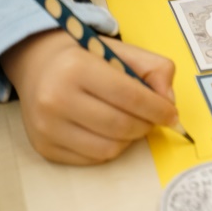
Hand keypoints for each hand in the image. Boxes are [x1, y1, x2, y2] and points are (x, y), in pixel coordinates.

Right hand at [1, 29, 178, 164]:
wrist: (39, 66)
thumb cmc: (87, 58)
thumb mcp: (122, 51)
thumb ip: (155, 69)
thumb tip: (168, 102)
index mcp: (76, 67)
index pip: (129, 96)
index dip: (158, 109)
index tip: (172, 114)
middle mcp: (55, 98)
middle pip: (120, 125)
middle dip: (147, 125)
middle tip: (154, 118)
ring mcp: (46, 127)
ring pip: (109, 148)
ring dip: (131, 139)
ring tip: (132, 123)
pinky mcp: (44, 147)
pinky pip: (92, 159)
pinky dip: (111, 148)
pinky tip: (111, 131)